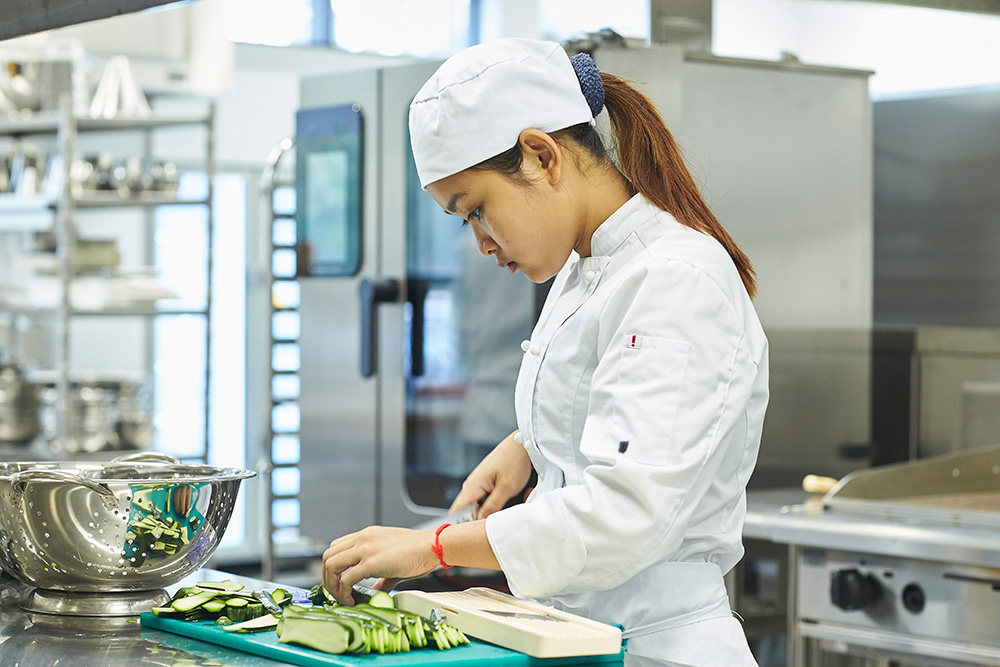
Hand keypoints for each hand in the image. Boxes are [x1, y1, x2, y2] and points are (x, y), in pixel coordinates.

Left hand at [322, 526, 437, 604]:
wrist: (432, 546)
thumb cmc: (419, 550)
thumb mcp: (393, 558)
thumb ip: (381, 574)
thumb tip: (376, 589)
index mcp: (367, 535)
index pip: (337, 547)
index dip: (333, 566)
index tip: (337, 580)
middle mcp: (363, 538)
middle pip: (328, 555)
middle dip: (327, 576)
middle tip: (335, 591)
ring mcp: (365, 548)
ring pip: (331, 564)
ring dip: (331, 584)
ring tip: (341, 597)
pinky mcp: (371, 562)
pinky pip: (346, 578)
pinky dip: (343, 592)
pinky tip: (351, 600)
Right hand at [449, 431, 531, 518]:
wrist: (524, 445)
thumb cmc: (513, 460)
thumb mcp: (505, 487)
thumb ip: (492, 507)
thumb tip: (480, 523)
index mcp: (472, 486)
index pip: (457, 512)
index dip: (465, 525)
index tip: (480, 531)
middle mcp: (473, 487)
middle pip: (475, 513)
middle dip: (492, 517)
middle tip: (509, 513)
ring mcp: (482, 486)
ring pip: (488, 508)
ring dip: (503, 509)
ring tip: (519, 499)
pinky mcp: (491, 486)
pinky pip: (495, 501)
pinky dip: (507, 501)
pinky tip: (521, 494)